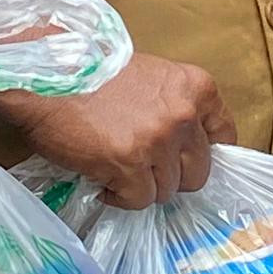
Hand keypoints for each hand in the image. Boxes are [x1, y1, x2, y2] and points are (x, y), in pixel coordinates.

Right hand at [0, 51, 231, 213]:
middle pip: (199, 172)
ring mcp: (158, 141)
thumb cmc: (94, 74)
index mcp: (197, 88)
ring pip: (167, 190)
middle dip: (171, 176)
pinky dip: (120, 197)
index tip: (186, 161)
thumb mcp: (152, 78)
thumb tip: (188, 147)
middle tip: (143, 168)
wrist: (48, 77)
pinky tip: (103, 178)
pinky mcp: (129, 165)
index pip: (224, 135)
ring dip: (142, 187)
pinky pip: (138, 200)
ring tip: (116, 168)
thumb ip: (176, 105)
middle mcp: (185, 115)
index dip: (204, 154)